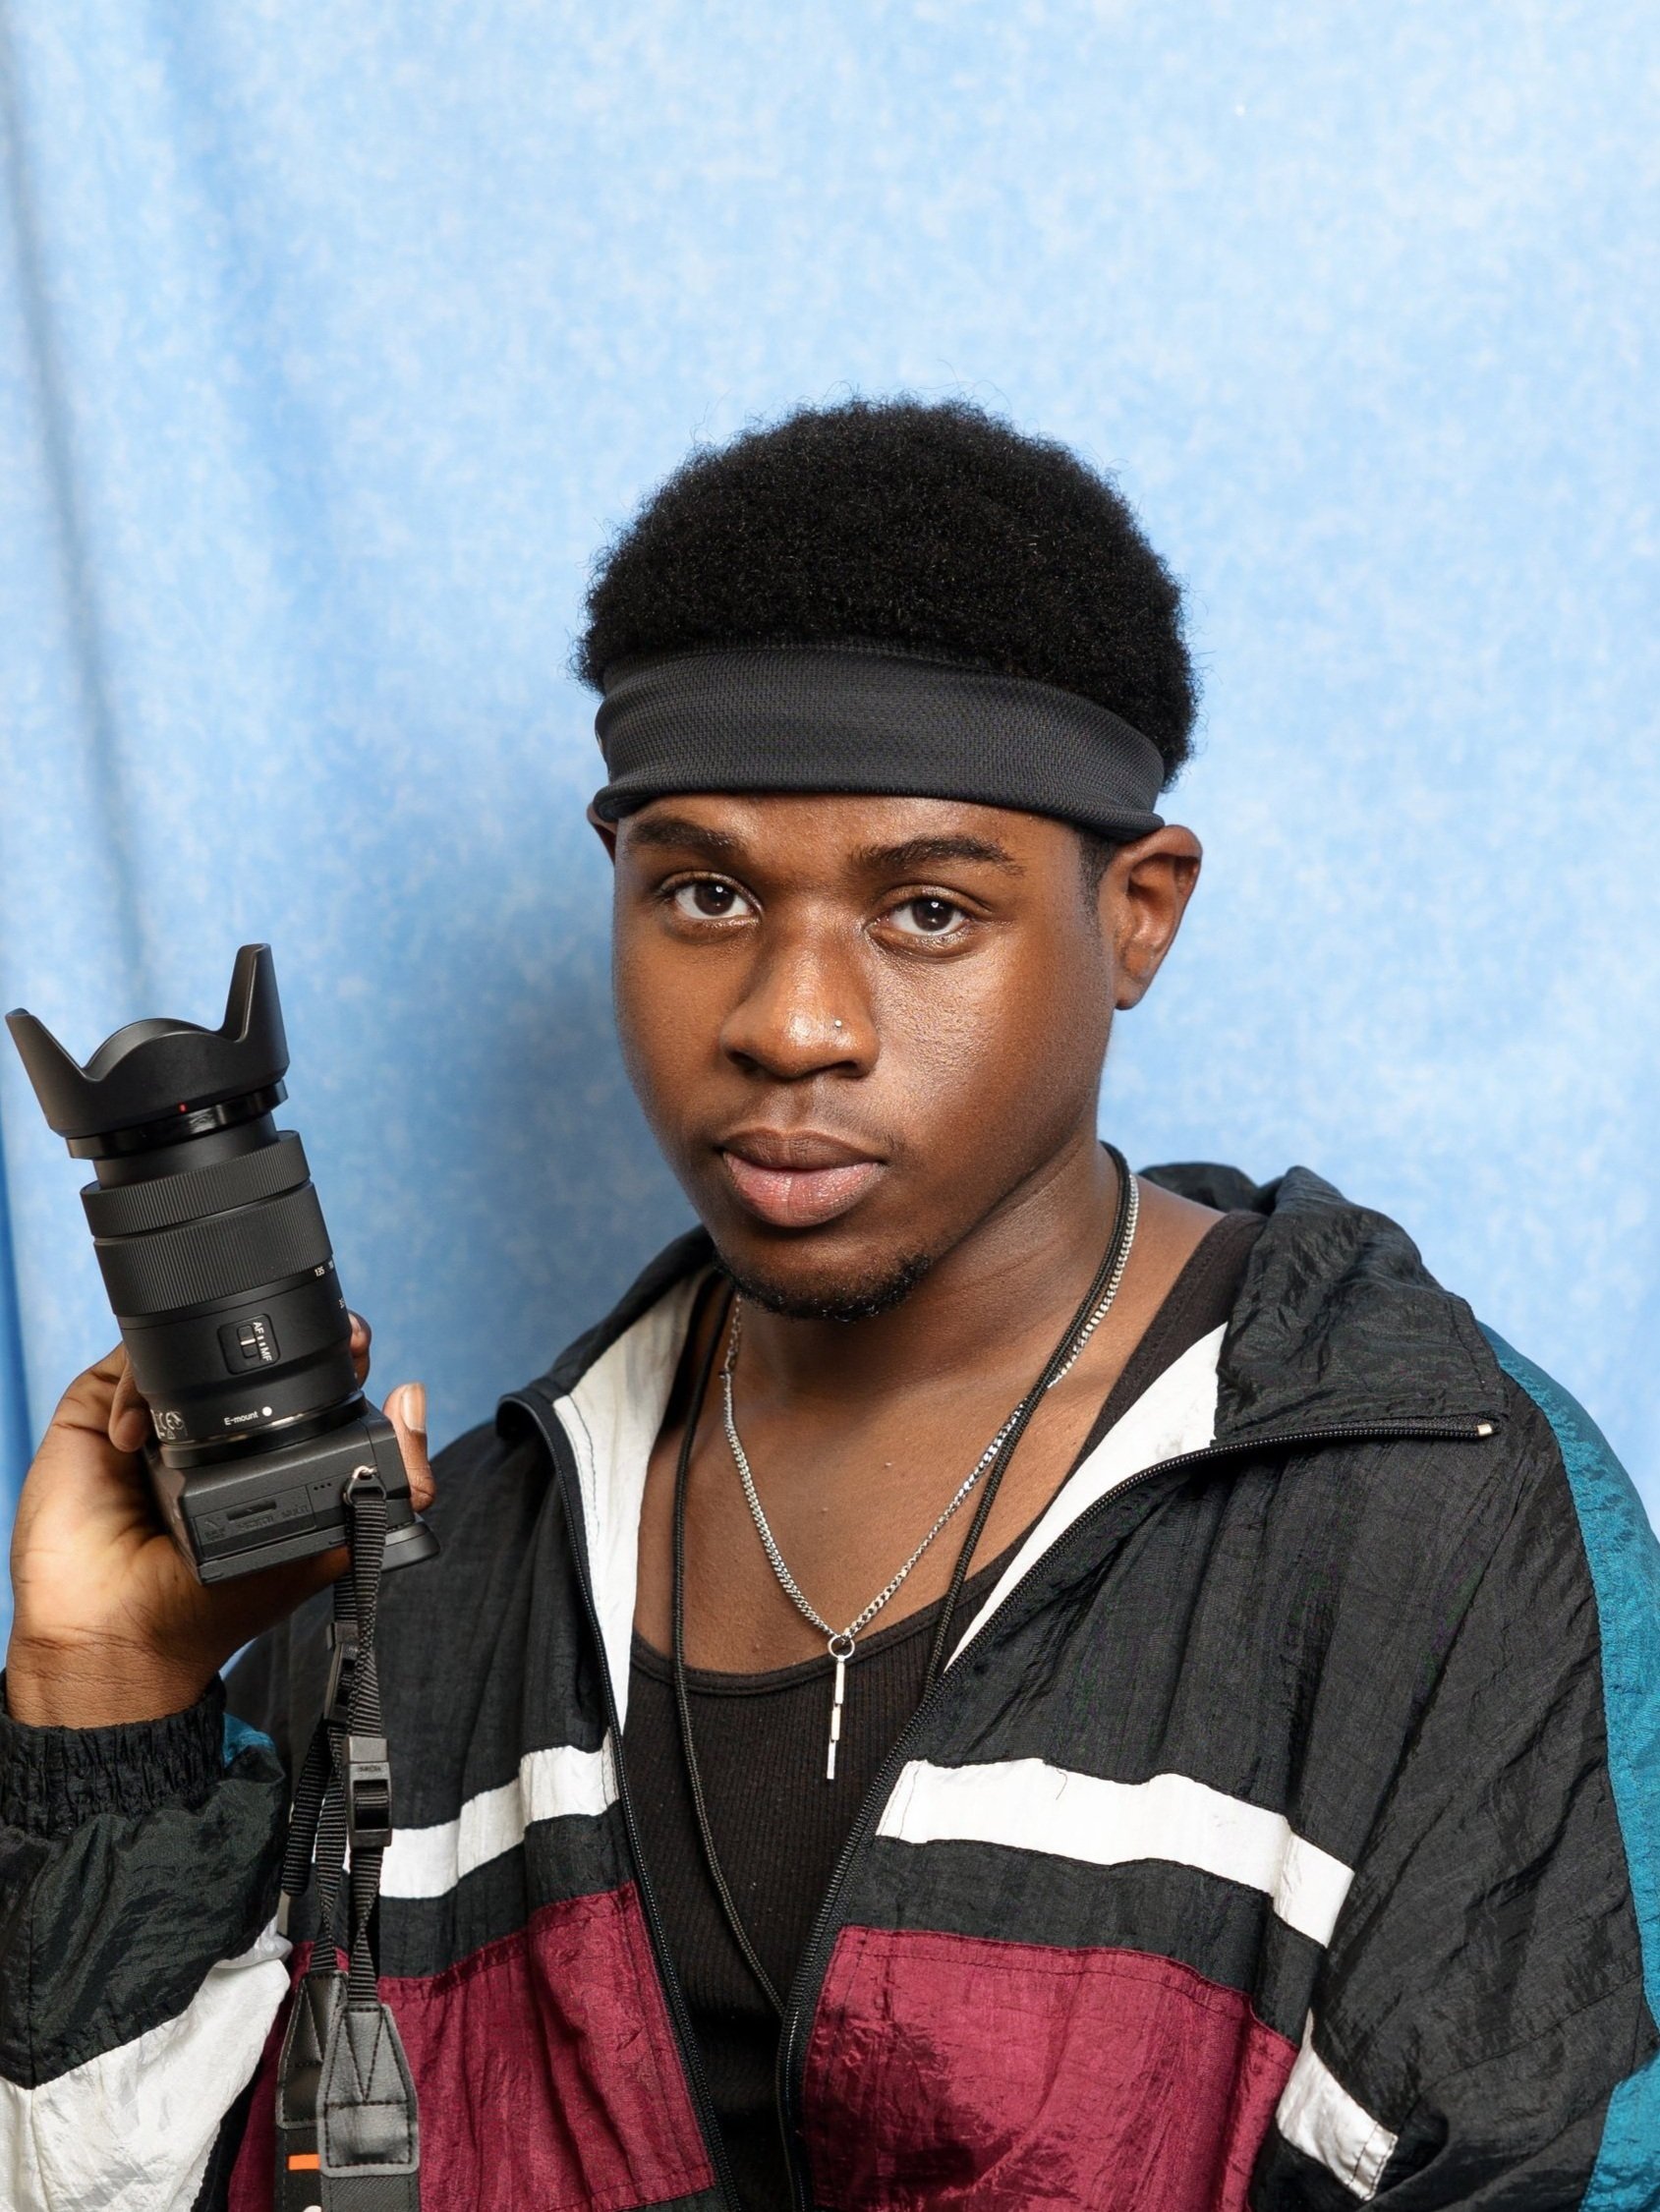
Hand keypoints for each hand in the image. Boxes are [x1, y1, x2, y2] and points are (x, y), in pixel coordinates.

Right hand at [4, 1317, 434, 1728]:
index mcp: (275, 1447)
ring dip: (193, 1359)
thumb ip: (392, 1488)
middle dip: (268, 1337)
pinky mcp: (101, 1410)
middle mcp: (220, 1425)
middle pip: (250, 1346)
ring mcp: (161, 1413)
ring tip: (181, 1421)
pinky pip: (129, 1360)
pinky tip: (133, 1441)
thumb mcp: (320, 1547)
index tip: (352, 1337)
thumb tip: (414, 1396)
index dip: (334, 1346)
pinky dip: (137, 1384)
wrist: (113, 1637)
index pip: (313, 1371)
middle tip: (279, 1347)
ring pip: (189, 1341)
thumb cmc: (209, 1606)